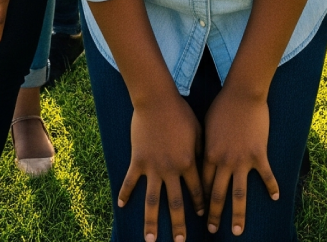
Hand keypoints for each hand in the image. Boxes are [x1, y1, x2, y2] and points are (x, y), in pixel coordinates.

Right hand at [118, 93, 203, 241]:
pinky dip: (124, 194)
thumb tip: (206, 168)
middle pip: (175, 204)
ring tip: (151, 240)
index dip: (201, 205)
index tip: (204, 218)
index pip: (197, 190)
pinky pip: (130, 181)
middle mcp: (171, 169)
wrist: (157, 100)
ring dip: (151, 222)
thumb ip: (201, 151)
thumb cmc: (181, 112)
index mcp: (189, 162)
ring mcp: (153, 167)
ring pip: (151, 201)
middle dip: (178, 225)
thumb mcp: (198, 131)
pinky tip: (120, 206)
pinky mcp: (137, 161)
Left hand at [202, 85, 278, 236]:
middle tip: (213, 231)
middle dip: (214, 215)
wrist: (242, 93)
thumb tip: (198, 158)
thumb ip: (204, 145)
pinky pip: (266, 176)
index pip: (202, 184)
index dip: (201, 200)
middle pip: (218, 194)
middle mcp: (224, 162)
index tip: (199, 214)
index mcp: (209, 155)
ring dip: (238, 214)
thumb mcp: (205, 126)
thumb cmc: (222, 106)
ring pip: (239, 194)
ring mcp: (242, 160)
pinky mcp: (259, 154)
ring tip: (238, 231)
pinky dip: (271, 187)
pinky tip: (276, 198)